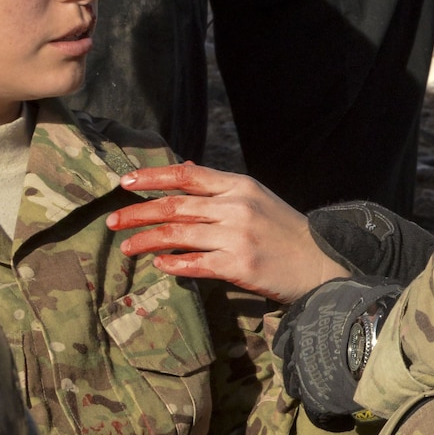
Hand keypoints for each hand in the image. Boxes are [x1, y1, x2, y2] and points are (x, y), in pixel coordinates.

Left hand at [109, 162, 347, 303]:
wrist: (320, 262)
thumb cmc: (284, 230)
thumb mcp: (256, 197)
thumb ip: (220, 187)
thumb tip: (183, 168)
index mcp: (239, 185)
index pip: (187, 175)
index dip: (152, 177)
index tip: (124, 183)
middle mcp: (236, 206)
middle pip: (175, 206)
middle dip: (137, 213)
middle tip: (112, 222)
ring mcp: (237, 236)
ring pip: (178, 234)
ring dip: (146, 241)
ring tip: (126, 247)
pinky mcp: (239, 266)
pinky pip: (194, 263)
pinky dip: (172, 264)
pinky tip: (159, 265)